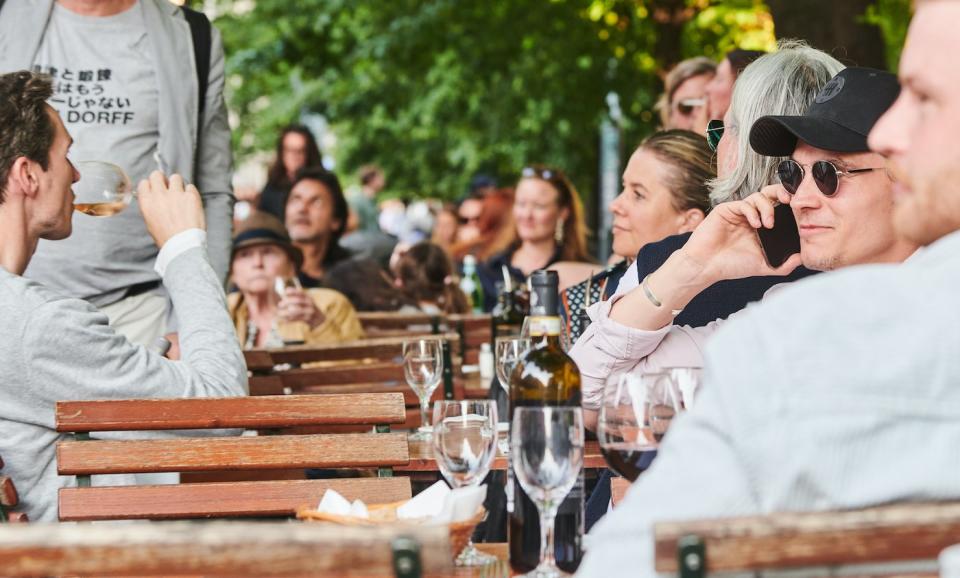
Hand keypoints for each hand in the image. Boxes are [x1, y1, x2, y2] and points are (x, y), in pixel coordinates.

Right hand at [137, 171, 205, 247]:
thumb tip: (155, 198)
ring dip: (178, 184)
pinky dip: (191, 193)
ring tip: (181, 196)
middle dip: (163, 179)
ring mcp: (176, 194)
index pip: (144, 183)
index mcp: (147, 203)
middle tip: (168, 187)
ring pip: (175, 177)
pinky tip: (191, 203)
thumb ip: (151, 207)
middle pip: (157, 174)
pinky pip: (190, 186)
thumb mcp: (150, 223)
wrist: (183, 246)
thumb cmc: (167, 238)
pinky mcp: (191, 196)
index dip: (151, 185)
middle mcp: (160, 196)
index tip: (156, 189)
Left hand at [277, 288, 325, 328]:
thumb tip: (283, 294)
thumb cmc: (307, 308)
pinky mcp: (308, 318)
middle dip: (287, 302)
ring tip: (280, 314)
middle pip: (298, 300)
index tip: (285, 292)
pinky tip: (285, 320)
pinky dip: (290, 319)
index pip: (300, 292)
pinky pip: (298, 318)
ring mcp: (310, 310)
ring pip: (297, 310)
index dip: (292, 291)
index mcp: (308, 297)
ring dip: (287, 312)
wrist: (319, 318)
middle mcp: (310, 302)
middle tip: (279, 304)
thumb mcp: (304, 301)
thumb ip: (295, 298)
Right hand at [680, 184, 800, 283]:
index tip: (799, 210)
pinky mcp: (726, 210)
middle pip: (770, 194)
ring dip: (767, 207)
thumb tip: (803, 259)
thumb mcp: (763, 266)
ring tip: (768, 225)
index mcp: (761, 227)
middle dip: (782, 194)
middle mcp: (751, 216)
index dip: (790, 205)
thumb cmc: (731, 266)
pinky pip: (743, 203)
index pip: (779, 208)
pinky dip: (752, 211)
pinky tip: (755, 224)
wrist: (706, 266)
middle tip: (789, 202)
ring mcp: (739, 213)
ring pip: (758, 196)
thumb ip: (784, 264)